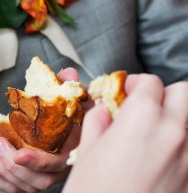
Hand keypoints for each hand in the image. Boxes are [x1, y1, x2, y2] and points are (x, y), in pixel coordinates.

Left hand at [0, 68, 93, 191]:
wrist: (60, 122)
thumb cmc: (63, 109)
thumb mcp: (68, 94)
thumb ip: (67, 85)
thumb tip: (68, 74)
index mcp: (71, 149)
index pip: (58, 164)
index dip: (38, 162)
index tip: (19, 155)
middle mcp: (59, 169)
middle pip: (39, 181)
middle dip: (12, 166)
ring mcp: (42, 176)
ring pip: (23, 187)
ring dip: (1, 170)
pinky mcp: (26, 180)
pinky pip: (9, 187)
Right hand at [63, 74, 187, 192]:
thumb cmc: (91, 190)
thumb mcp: (87, 150)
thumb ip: (98, 120)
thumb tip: (104, 110)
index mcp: (142, 118)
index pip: (150, 82)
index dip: (134, 84)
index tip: (124, 92)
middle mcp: (173, 132)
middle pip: (184, 93)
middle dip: (164, 95)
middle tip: (144, 107)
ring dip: (175, 120)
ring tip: (153, 134)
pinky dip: (179, 148)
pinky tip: (160, 160)